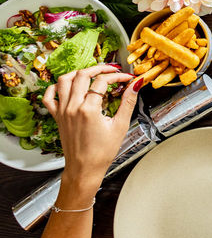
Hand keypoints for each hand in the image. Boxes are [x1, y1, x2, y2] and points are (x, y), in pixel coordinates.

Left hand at [43, 64, 139, 188]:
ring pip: (64, 80)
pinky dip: (56, 87)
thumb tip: (135, 85)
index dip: (117, 76)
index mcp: (88, 109)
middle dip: (99, 68)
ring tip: (91, 73)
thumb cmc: (102, 152)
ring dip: (78, 73)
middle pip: (82, 75)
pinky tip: (67, 86)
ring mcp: (62, 111)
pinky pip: (49, 96)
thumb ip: (128, 102)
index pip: (102, 81)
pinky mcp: (57, 116)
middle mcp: (72, 107)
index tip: (126, 79)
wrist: (84, 168)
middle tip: (112, 70)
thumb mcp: (120, 126)